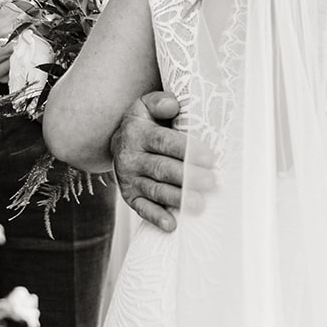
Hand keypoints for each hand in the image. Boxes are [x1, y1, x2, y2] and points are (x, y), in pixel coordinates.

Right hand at [109, 91, 213, 231]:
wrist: (117, 141)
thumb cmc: (144, 122)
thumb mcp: (145, 105)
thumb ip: (160, 102)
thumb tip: (172, 105)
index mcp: (138, 133)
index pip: (164, 141)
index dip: (186, 150)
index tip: (208, 158)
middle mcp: (131, 157)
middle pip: (161, 168)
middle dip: (186, 176)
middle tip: (210, 182)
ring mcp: (129, 179)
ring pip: (154, 189)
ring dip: (176, 198)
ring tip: (198, 204)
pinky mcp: (129, 196)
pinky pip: (142, 208)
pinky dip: (156, 217)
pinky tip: (171, 224)